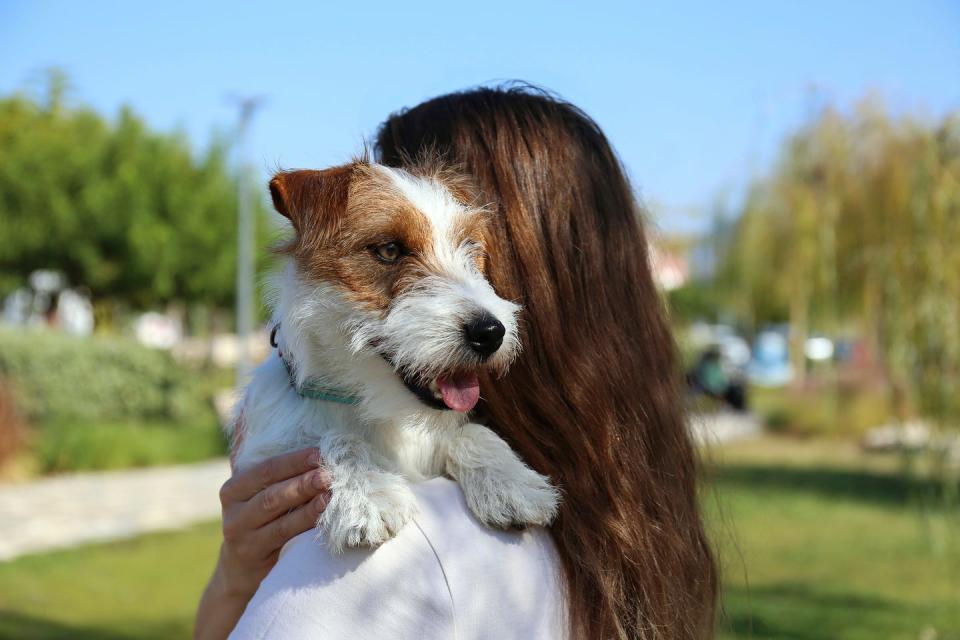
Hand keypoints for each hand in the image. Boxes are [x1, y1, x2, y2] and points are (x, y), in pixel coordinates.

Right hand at [218, 447, 331, 596]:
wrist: (239, 571)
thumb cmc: (257, 520)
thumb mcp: (254, 494)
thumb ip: (268, 469)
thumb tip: (284, 430)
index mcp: (233, 489)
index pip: (265, 469)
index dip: (293, 461)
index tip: (319, 452)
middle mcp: (233, 512)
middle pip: (272, 493)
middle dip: (302, 482)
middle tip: (328, 474)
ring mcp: (242, 536)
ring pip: (279, 517)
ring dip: (307, 504)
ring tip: (330, 493)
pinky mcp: (255, 556)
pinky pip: (284, 537)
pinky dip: (306, 524)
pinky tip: (324, 516)